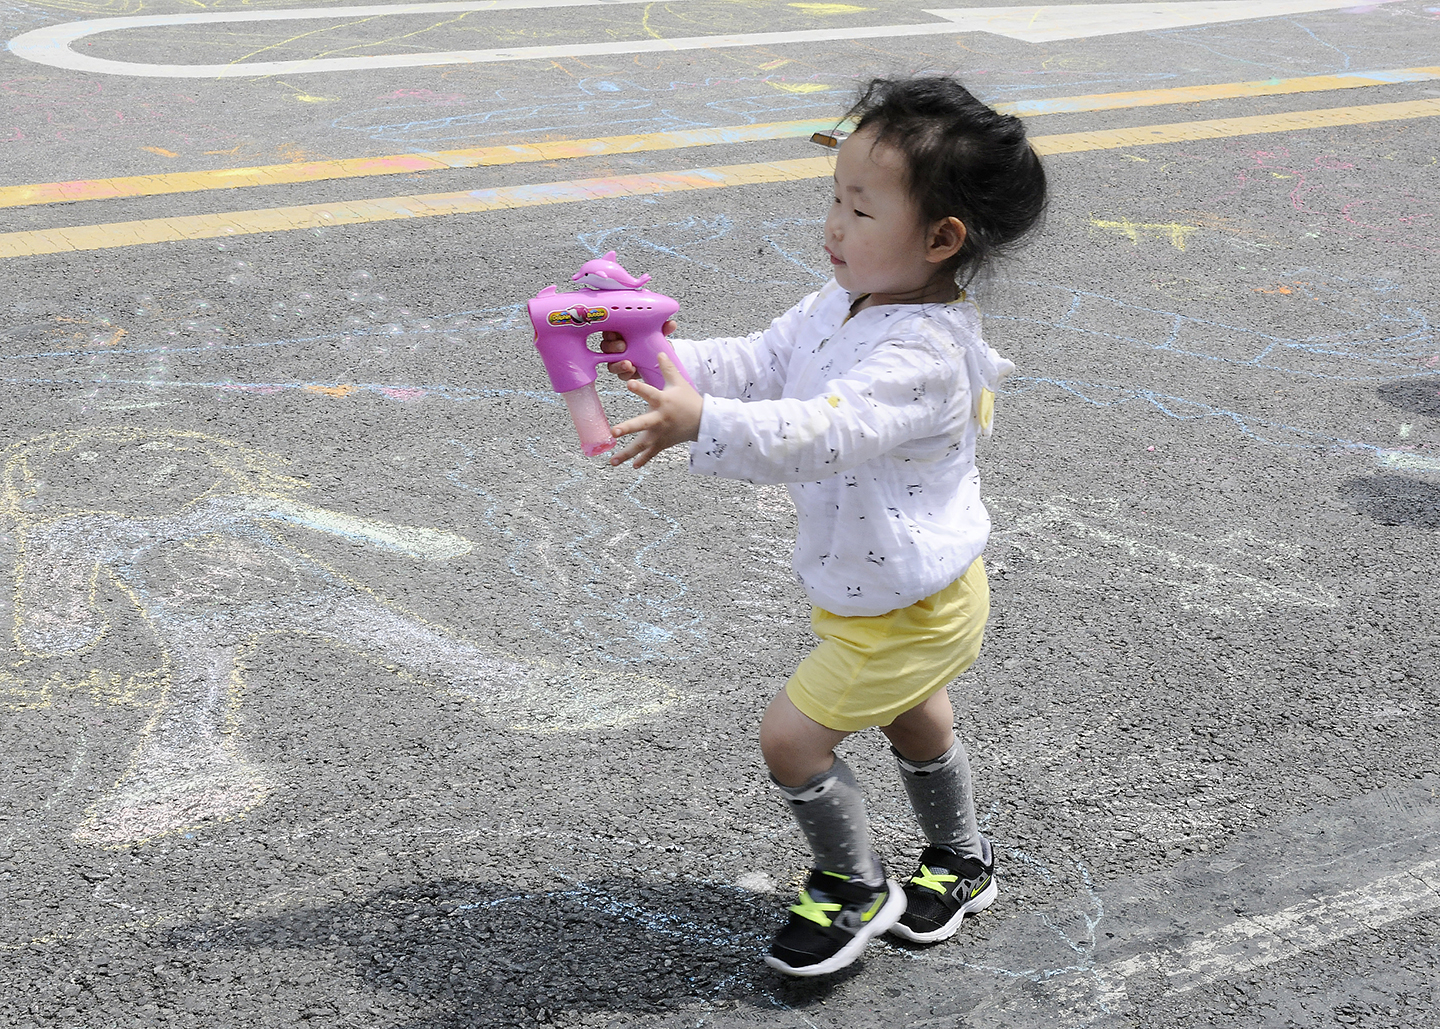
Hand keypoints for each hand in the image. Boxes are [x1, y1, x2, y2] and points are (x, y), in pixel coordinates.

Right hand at [600, 319, 677, 379]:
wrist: (658, 361)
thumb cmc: (652, 345)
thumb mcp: (658, 335)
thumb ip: (662, 329)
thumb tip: (671, 324)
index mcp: (621, 334)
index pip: (609, 332)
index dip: (610, 333)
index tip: (616, 333)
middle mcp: (617, 348)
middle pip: (606, 347)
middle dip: (612, 347)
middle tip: (622, 347)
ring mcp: (619, 361)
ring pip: (611, 363)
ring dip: (618, 364)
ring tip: (628, 364)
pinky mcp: (624, 373)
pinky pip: (620, 374)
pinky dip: (626, 374)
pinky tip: (633, 371)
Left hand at [608, 353, 701, 468]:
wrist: (704, 422)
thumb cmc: (689, 400)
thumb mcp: (679, 382)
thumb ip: (667, 368)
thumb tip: (660, 351)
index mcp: (663, 401)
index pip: (650, 392)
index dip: (640, 388)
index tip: (629, 383)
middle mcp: (660, 419)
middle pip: (642, 424)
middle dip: (628, 428)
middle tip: (614, 432)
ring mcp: (661, 434)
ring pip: (642, 445)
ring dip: (627, 453)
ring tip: (612, 461)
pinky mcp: (663, 443)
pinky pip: (651, 453)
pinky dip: (642, 460)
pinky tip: (632, 465)